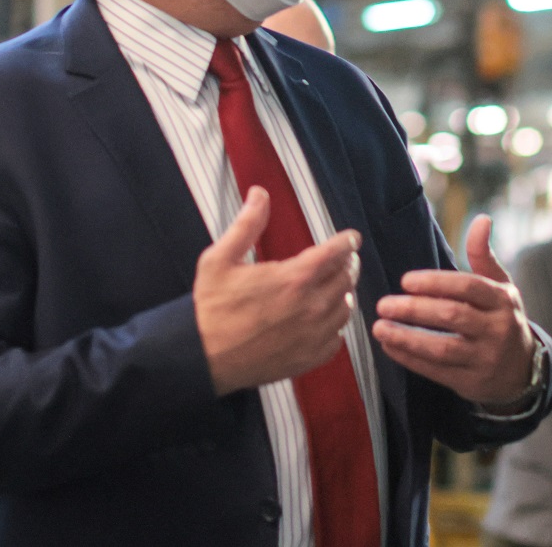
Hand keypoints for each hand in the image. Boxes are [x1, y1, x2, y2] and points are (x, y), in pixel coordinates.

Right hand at [195, 186, 361, 395]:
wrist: (200, 358)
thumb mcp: (220, 259)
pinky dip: (334, 327)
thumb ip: (247, 224)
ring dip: (342, 294)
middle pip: (346, 278)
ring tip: (332, 288)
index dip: (347, 242)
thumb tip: (260, 194)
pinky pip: (336, 338)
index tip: (351, 238)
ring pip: (345, 308)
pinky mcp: (309, 358)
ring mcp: (312, 335)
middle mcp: (311, 306)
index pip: (337, 253)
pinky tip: (322, 320)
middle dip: (346, 265)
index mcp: (294, 278)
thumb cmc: (210, 308)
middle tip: (341, 260)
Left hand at [372, 215, 538, 406]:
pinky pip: (436, 371)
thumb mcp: (502, 287)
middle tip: (384, 304)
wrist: (522, 370)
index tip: (406, 280)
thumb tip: (482, 219)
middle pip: (453, 316)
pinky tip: (390, 347)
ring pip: (442, 348)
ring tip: (380, 328)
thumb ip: (484, 256)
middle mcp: (497, 329)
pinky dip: (410, 359)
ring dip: (407, 338)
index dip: (436, 282)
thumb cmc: (503, 319)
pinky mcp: (471, 383)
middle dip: (415, 310)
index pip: (469, 287)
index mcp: (503, 301)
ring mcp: (485, 358)